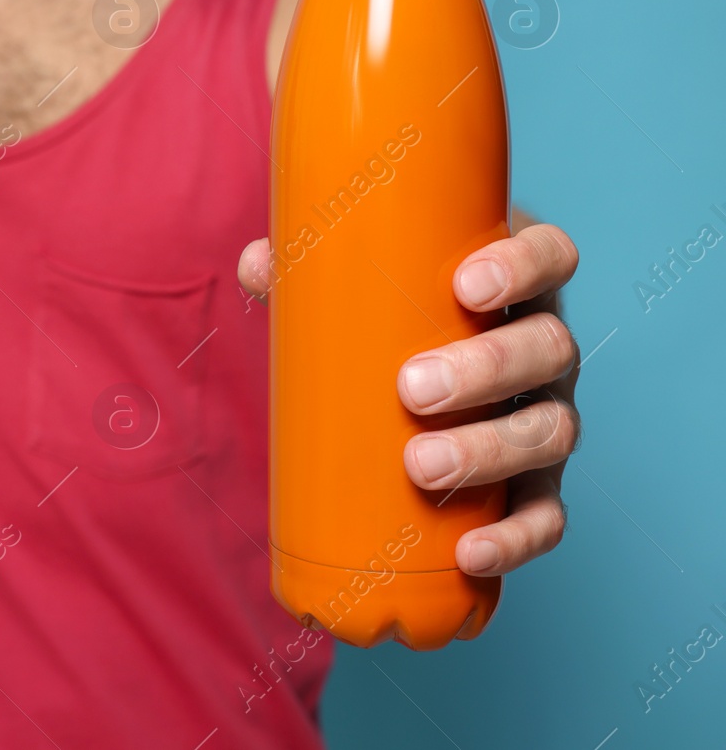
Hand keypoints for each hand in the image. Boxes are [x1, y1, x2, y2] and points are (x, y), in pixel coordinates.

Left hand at [238, 221, 581, 576]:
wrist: (409, 377)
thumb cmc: (390, 318)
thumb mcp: (358, 288)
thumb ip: (310, 273)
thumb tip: (257, 264)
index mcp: (516, 284)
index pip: (552, 256)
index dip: (525, 266)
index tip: (466, 286)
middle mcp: (544, 348)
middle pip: (549, 349)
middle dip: (487, 369)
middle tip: (413, 389)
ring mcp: (546, 414)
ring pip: (551, 431)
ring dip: (490, 451)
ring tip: (422, 466)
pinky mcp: (537, 481)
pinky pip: (544, 513)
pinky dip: (516, 536)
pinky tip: (473, 553)